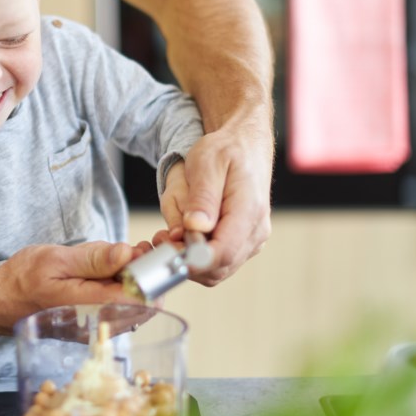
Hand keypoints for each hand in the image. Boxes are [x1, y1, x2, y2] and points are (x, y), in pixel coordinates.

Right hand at [0, 241, 144, 331]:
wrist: (1, 302)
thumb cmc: (23, 280)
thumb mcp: (57, 260)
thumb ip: (95, 259)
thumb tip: (127, 254)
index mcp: (93, 308)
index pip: (144, 296)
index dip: (149, 270)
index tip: (138, 250)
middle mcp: (101, 324)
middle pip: (145, 301)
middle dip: (143, 272)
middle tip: (125, 251)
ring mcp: (100, 328)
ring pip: (136, 303)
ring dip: (132, 278)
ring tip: (110, 261)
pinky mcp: (97, 324)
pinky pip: (122, 306)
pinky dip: (120, 286)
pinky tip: (103, 273)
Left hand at [155, 123, 271, 285]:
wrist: (245, 145)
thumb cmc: (226, 150)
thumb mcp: (207, 164)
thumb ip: (202, 197)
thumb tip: (195, 228)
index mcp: (249, 212)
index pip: (222, 253)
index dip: (192, 260)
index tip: (167, 249)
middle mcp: (255, 232)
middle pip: (218, 268)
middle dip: (185, 262)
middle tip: (159, 241)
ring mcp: (251, 239)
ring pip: (216, 270)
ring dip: (188, 261)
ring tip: (166, 237)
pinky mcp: (242, 242)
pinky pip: (218, 261)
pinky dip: (196, 257)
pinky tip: (179, 238)